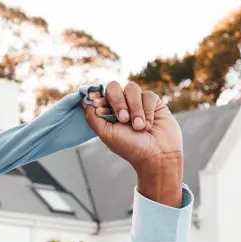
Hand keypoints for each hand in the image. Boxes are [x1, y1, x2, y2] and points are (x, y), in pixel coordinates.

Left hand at [85, 81, 183, 205]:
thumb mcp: (106, 134)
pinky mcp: (153, 102)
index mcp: (107, 112)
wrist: (156, 154)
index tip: (99, 105)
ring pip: (132, 88)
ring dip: (135, 109)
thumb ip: (93, 117)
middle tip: (123, 119)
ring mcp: (137, 102)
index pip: (98, 95)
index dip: (97, 97)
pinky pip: (148, 95)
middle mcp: (121, 104)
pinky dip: (147, 111)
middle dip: (117, 102)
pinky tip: (148, 124)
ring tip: (138, 127)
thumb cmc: (129, 147)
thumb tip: (84, 100)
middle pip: (113, 86)